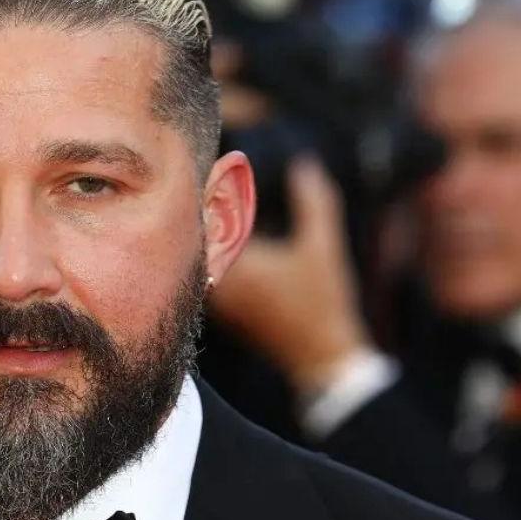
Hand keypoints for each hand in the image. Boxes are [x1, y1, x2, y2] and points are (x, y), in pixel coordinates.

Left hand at [210, 159, 371, 393]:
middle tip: (215, 176)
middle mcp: (217, 283)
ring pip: (204, 255)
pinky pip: (213, 271)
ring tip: (221, 199)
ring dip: (213, 230)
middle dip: (207, 207)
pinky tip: (233, 236)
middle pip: (198, 236)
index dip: (207, 188)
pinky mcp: (226, 310)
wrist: (321, 355)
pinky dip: (220, 252)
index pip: (204, 218)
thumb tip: (305, 164)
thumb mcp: (322, 247)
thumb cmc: (322, 304)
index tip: (214, 166)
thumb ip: (314, 202)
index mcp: (233, 265)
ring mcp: (218, 299)